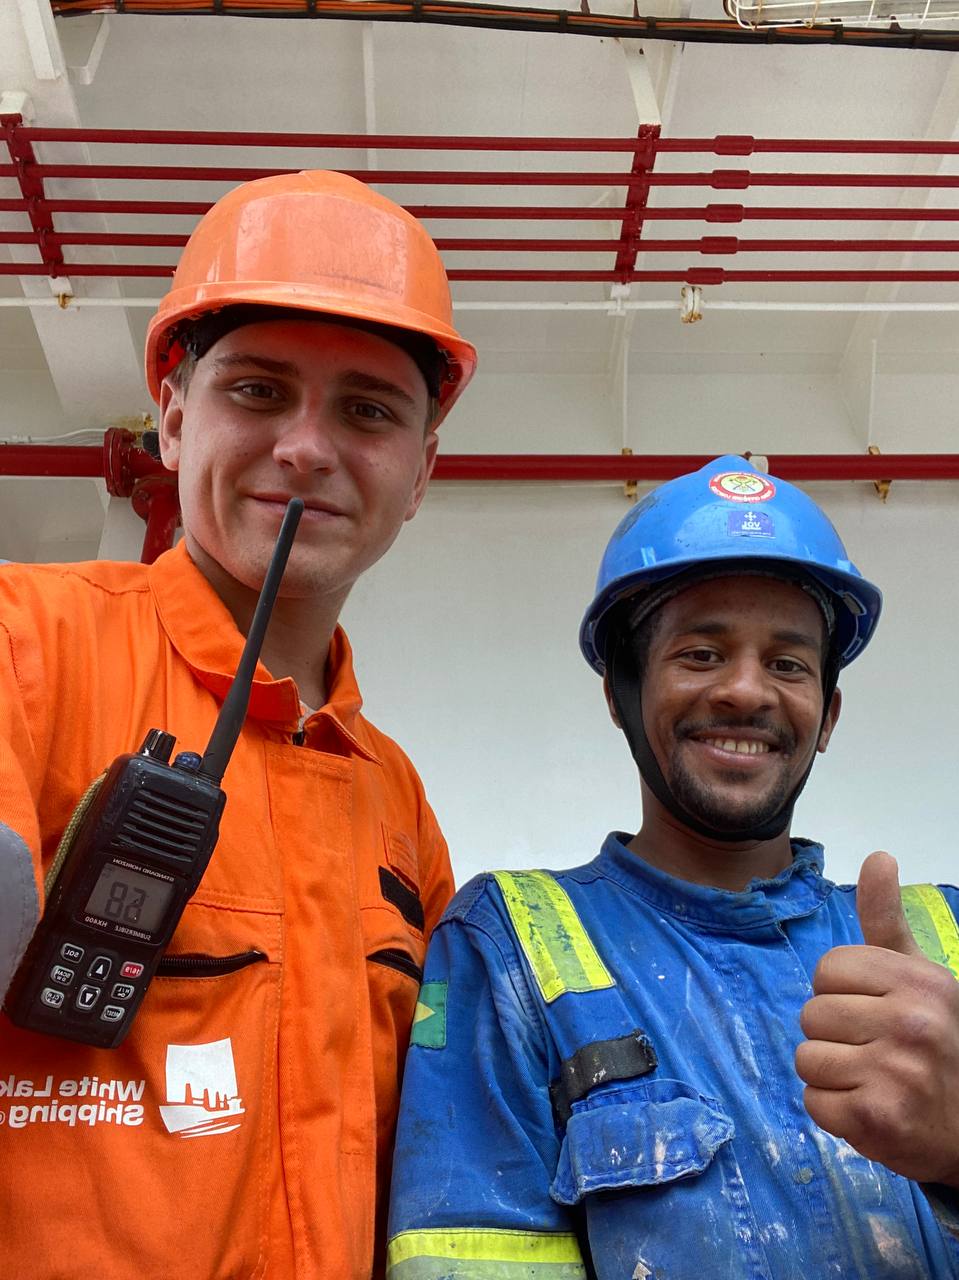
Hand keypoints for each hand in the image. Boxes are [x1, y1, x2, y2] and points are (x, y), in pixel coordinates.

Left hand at [795, 850, 958, 1184]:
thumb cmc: (940, 1043)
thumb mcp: (922, 976)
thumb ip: (888, 919)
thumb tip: (878, 855)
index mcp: (919, 982)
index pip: (828, 969)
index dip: (840, 993)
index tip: (872, 1011)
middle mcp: (911, 1023)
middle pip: (812, 1014)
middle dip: (834, 1035)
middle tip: (874, 1051)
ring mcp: (895, 1073)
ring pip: (807, 1058)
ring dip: (831, 1075)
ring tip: (871, 1080)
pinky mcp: (877, 1120)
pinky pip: (813, 1102)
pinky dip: (834, 1112)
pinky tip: (870, 1110)